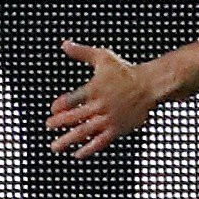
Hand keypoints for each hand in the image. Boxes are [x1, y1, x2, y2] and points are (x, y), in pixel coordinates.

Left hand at [47, 40, 157, 157]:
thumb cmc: (125, 71)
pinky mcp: (118, 129)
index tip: (53, 109)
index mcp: (94, 89)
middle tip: (48, 126)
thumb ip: (81, 53)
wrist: (150, 85)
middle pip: (74, 117)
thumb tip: (64, 45)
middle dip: (59, 123)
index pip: (72, 99)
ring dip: (67, 140)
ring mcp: (108, 118)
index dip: (60, 105)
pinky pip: (100, 142)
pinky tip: (77, 154)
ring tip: (55, 146)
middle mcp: (100, 105)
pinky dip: (88, 149)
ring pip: (84, 132)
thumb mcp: (103, 57)